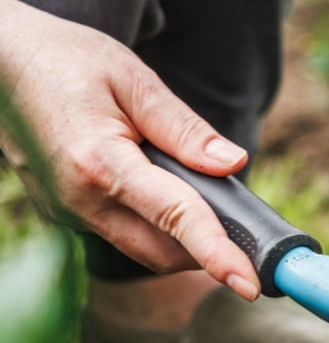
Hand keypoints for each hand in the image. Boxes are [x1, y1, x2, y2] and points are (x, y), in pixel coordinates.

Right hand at [0, 0, 260, 300]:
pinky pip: (120, 230)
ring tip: (216, 205)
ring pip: (141, 246)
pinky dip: (155, 224)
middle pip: (161, 251)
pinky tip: (169, 188)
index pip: (175, 218)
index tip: (251, 282)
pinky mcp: (63, 211)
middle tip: (252, 236)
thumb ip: (184, 128)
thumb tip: (234, 164)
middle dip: (210, 252)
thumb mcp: (133, 80)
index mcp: (100, 164)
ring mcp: (66, 212)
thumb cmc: (66, 60)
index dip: (219, 253)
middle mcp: (79, 201)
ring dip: (182, 239)